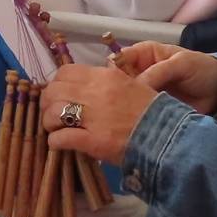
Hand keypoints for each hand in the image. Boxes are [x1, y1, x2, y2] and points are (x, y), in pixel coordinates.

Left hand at [38, 62, 159, 162]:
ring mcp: (93, 117)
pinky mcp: (93, 141)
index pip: (66, 72)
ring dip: (49, 122)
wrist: (169, 137)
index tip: (58, 94)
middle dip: (47, 103)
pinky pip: (61, 138)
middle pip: (54, 90)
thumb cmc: (154, 112)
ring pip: (53, 112)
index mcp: (106, 77)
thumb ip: (111, 81)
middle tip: (51, 114)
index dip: (56, 83)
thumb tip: (92, 82)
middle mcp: (96, 93)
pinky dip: (55, 142)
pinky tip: (58, 144)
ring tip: (54, 130)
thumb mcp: (133, 86)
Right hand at [110, 41, 216, 114]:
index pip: (117, 61)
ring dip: (122, 109)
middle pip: (116, 82)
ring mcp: (142, 94)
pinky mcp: (149, 111)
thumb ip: (158, 71)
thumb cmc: (201, 69)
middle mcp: (138, 73)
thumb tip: (135, 86)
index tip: (109, 87)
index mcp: (143, 55)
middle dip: (113, 93)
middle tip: (113, 107)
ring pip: (123, 100)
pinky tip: (130, 126)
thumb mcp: (181, 64)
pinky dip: (132, 120)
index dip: (110, 72)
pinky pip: (135, 114)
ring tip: (120, 119)